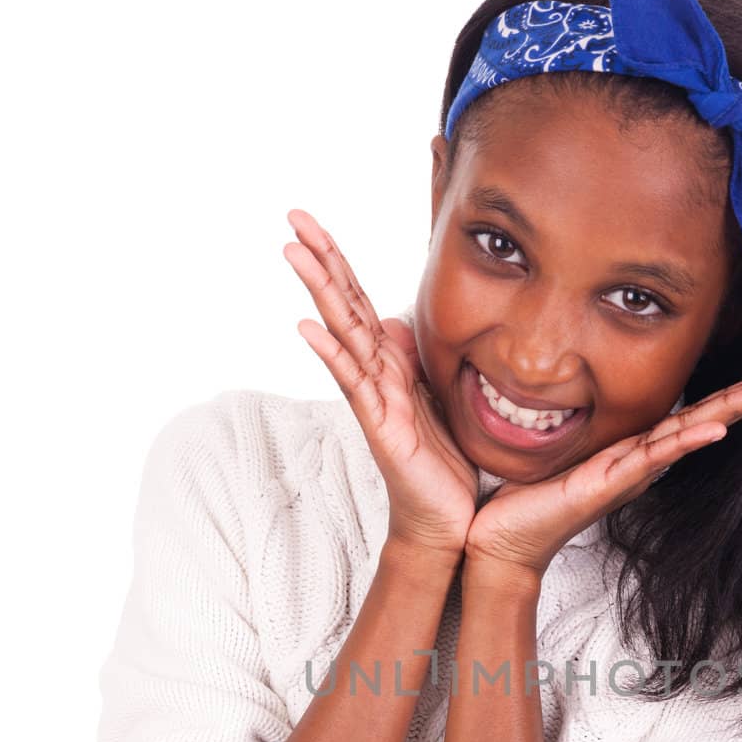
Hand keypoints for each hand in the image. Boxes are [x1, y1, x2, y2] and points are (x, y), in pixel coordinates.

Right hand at [284, 209, 477, 561]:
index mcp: (393, 368)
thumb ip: (417, 360)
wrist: (449, 526)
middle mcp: (377, 380)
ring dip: (320, 292)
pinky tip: (309, 328)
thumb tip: (396, 322)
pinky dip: (332, 354)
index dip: (341, 262)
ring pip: (345, 336)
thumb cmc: (444, 468)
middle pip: (345, 308)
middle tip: (293, 216)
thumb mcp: (439, 399)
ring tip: (293, 251)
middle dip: (322, 260)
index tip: (314, 222)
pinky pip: (355, 386)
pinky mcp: (381, 430)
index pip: (362, 303)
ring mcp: (375, 403)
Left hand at [463, 373, 741, 580]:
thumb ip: (558, 413)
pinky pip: (650, 460)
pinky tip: (713, 429)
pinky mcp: (606, 487)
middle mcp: (634, 463)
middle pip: (701, 422)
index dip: (723, 394)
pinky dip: (683, 443)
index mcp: (625, 450)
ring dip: (730, 413)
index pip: (683, 414)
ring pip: (687, 436)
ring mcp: (625, 476)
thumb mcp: (546, 446)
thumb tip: (549, 380)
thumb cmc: (516, 499)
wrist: (495, 544)